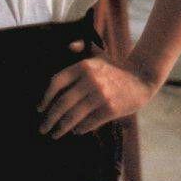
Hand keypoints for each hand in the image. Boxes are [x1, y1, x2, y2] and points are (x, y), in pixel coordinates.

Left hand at [35, 38, 156, 139]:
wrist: (142, 78)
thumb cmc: (116, 68)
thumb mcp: (99, 54)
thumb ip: (82, 48)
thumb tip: (69, 46)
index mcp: (83, 66)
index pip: (56, 82)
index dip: (45, 97)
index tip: (39, 109)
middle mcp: (90, 79)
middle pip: (62, 102)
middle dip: (50, 118)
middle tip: (43, 128)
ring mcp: (100, 95)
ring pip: (74, 115)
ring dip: (62, 127)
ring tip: (55, 134)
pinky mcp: (110, 109)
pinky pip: (89, 122)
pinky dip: (80, 128)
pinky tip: (75, 131)